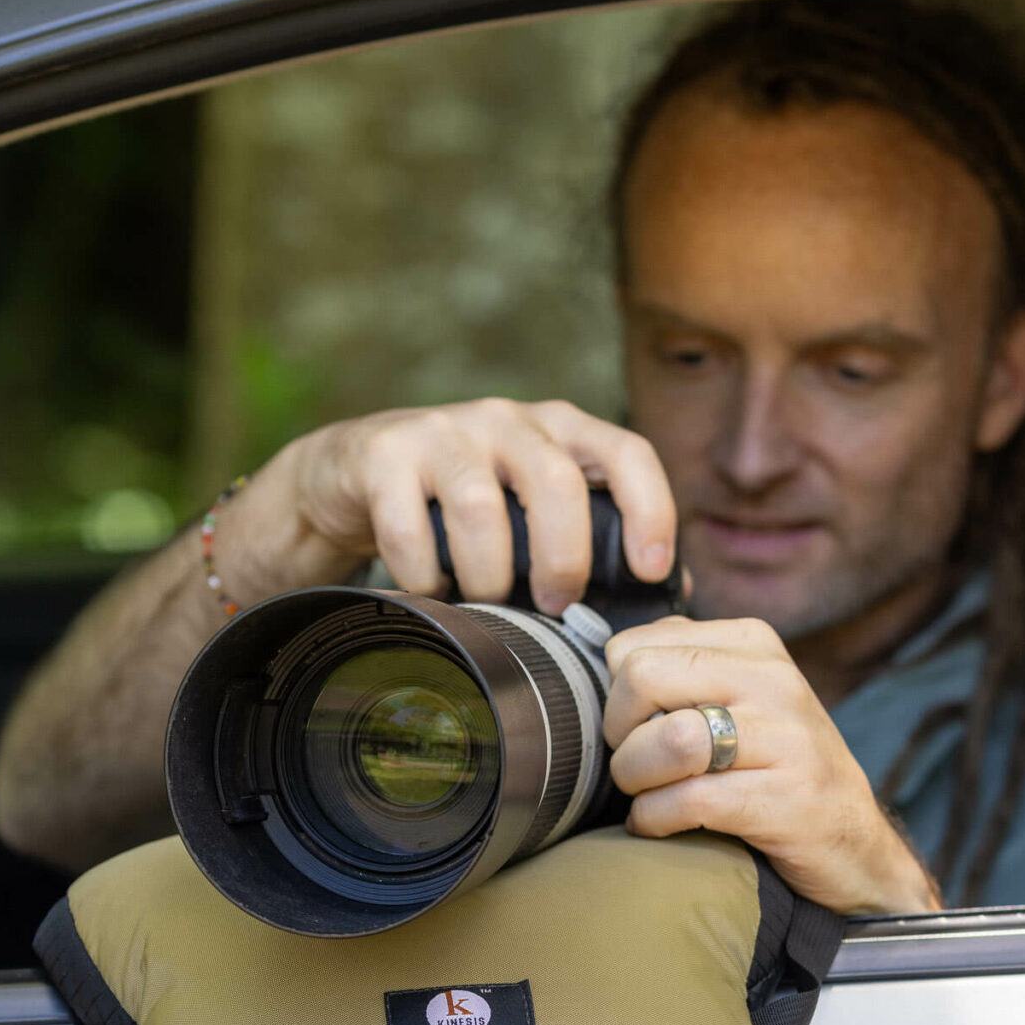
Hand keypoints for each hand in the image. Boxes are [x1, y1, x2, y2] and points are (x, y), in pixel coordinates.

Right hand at [215, 398, 676, 613]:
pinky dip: (423, 576)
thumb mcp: (533, 510)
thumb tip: (670, 595)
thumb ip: (594, 540)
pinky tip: (429, 592)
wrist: (354, 475)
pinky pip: (408, 527)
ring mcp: (442, 431)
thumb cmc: (464, 505)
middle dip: (563, 556)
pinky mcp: (383, 455)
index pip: (627, 452)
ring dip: (488, 575)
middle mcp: (505, 419)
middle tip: (556, 605)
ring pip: (479, 507)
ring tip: (485, 603)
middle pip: (554, 480)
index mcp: (558, 430)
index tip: (651, 571)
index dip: (651, 510)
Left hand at [603, 615, 940, 917]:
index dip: (616, 694)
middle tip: (633, 764)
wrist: (854, 846)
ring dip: (635, 778)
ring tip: (645, 796)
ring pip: (667, 739)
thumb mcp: (738, 700)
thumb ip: (679, 672)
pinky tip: (659, 826)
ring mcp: (787, 739)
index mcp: (753, 644)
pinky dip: (653, 819)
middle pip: (643, 679)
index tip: (635, 727)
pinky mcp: (787, 800)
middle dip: (619, 732)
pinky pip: (688, 800)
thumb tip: (594, 659)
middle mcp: (774, 680)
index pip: (636, 645)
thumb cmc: (775, 771)